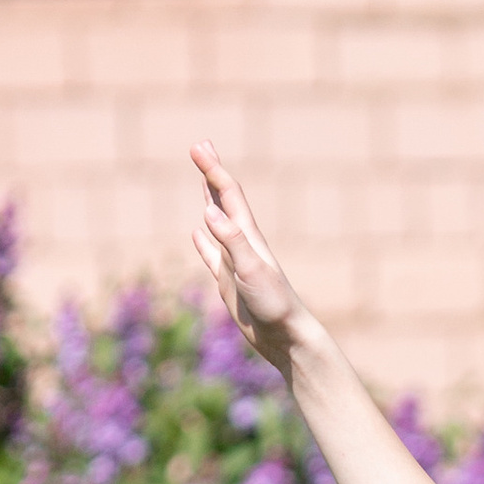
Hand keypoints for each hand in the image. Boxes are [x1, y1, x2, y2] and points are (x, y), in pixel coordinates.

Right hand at [189, 139, 304, 371]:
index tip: (197, 147)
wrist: (286, 337)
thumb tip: (209, 210)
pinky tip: (197, 232)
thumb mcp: (251, 270)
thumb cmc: (274, 304)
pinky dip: (202, 240)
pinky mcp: (228, 281)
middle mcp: (241, 243)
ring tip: (204, 181)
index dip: (212, 169)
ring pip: (217, 222)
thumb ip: (231, 240)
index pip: (228, 194)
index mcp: (247, 236)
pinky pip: (210, 254)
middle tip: (200, 147)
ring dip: (209, 200)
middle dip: (211, 173)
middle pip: (224, 200)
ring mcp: (234, 261)